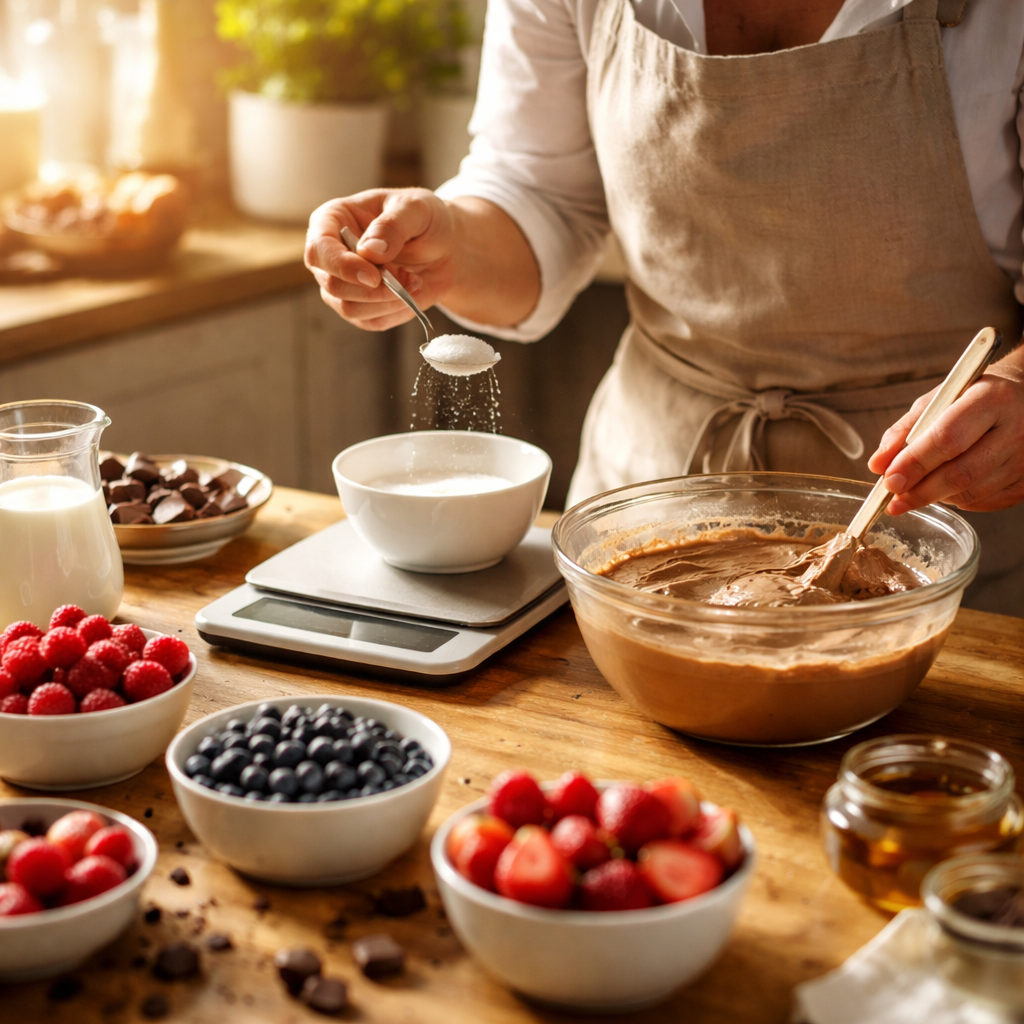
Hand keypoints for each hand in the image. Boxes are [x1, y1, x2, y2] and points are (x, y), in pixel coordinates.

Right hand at [304, 188, 457, 331]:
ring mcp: (343, 283)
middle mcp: (331, 254)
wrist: (445, 248)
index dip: (342, 266)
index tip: (374, 276)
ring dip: (388, 301)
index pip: (318, 249)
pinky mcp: (360, 307)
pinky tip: (412, 294)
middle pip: (332, 285)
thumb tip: (369, 250)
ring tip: (415, 282)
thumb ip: (392, 225)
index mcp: (333, 219)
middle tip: (409, 277)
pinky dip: (395, 312)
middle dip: (374, 289)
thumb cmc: (425, 220)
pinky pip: (370, 321)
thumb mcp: (416, 209)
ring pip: (349, 308)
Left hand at [867, 349, 1023, 513]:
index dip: (914, 463)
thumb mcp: (937, 400)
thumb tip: (878, 464)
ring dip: (936, 498)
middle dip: (920, 491)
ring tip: (917, 490)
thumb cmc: (974, 396)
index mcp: (991, 400)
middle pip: (961, 473)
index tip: (889, 480)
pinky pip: (987, 502)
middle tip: (895, 500)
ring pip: (973, 493)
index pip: (947, 439)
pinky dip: (958, 501)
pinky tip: (946, 490)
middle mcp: (1016, 429)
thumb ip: (904, 431)